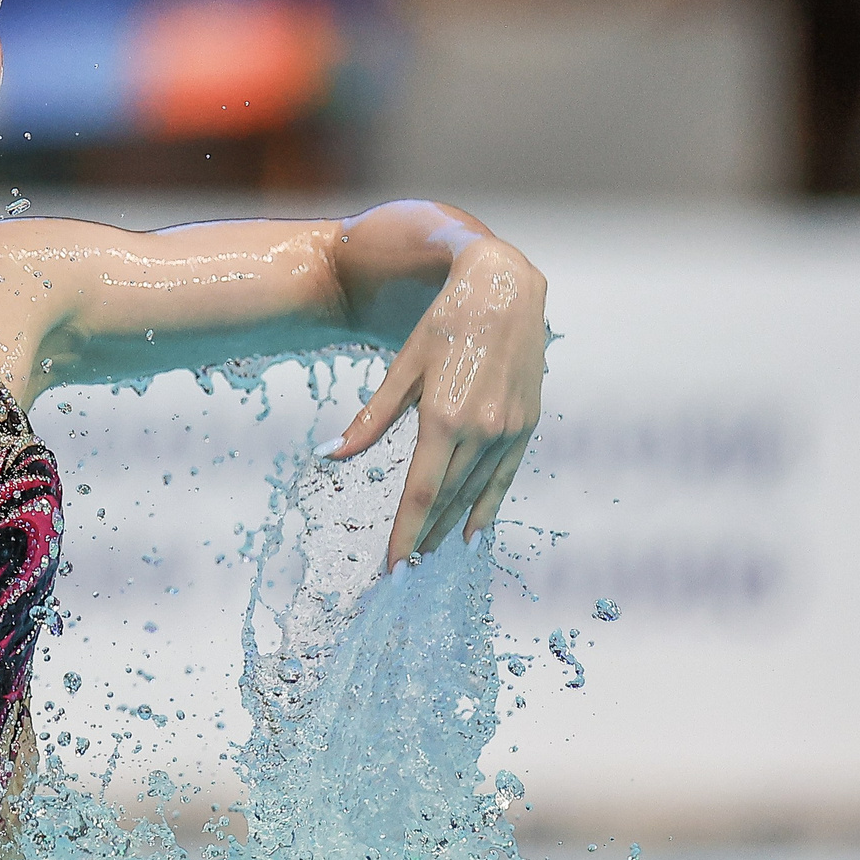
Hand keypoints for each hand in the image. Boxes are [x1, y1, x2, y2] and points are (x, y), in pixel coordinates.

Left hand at [320, 238, 544, 564]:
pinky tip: (474, 531)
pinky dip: (488, 506)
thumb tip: (333, 454)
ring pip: (475, 493)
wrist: (505, 290)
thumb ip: (371, 418)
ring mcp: (507, 430)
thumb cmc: (445, 323)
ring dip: (451, 526)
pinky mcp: (526, 425)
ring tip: (431, 554)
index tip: (391, 565)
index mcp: (442, 417)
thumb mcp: (402, 368)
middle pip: (446, 499)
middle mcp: (479, 430)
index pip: (420, 493)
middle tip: (404, 569)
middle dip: (424, 537)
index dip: (405, 533)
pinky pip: (504, 477)